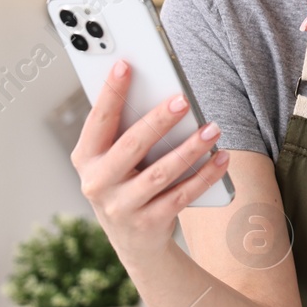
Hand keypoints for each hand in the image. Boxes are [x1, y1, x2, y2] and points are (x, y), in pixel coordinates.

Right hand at [71, 60, 230, 267]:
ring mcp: (121, 207)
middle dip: (158, 120)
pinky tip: (221, 158)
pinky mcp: (149, 224)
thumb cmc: (126, 183)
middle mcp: (97, 184)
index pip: (98, 120)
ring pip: (161, 173)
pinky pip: (182, 195)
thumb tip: (156, 89)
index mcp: (85, 158)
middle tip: (183, 99)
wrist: (135, 242)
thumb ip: (125, 130)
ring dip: (190, 149)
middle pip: (131, 146)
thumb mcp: (114, 160)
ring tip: (213, 129)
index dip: (110, 92)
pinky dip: (204, 175)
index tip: (126, 64)